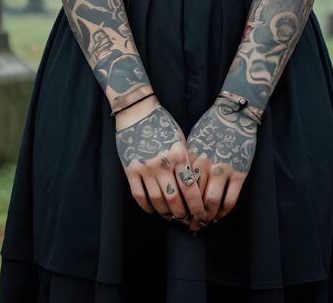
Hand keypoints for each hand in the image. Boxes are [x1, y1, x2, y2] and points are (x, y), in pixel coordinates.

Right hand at [114, 94, 206, 231]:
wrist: (138, 111)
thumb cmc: (163, 124)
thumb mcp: (181, 140)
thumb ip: (187, 161)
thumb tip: (195, 186)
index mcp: (179, 155)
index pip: (191, 189)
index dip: (197, 207)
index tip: (201, 216)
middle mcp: (163, 164)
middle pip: (175, 200)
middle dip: (183, 215)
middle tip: (187, 220)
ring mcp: (145, 168)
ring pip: (157, 201)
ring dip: (166, 213)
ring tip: (172, 217)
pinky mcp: (130, 169)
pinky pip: (139, 196)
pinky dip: (147, 207)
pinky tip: (153, 210)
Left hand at [186, 97, 258, 223]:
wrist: (234, 113)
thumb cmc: (210, 125)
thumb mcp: (192, 140)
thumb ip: (186, 161)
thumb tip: (178, 182)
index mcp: (190, 157)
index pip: (180, 189)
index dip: (178, 206)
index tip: (177, 215)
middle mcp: (204, 165)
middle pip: (194, 199)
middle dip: (192, 216)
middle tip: (191, 225)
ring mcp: (223, 169)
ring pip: (212, 203)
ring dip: (208, 217)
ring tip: (206, 221)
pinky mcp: (240, 173)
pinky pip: (230, 200)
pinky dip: (224, 212)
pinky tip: (220, 214)